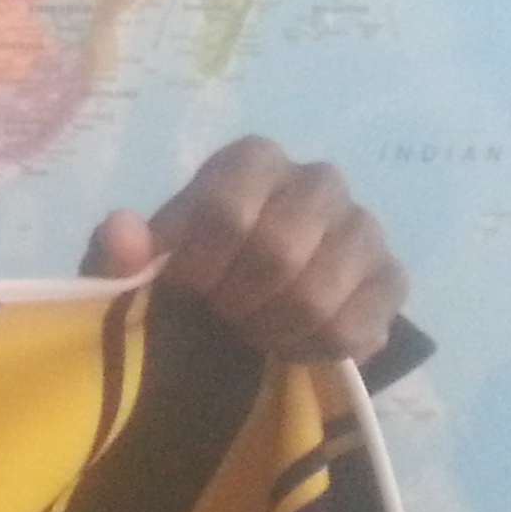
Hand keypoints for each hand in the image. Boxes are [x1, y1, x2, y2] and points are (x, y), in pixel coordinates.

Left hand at [82, 136, 404, 364]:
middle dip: (237, 301)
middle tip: (220, 317)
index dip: (199, 262)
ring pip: (318, 293)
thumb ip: (119, 249)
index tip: (185, 290)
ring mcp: (364, 229)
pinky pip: (356, 327)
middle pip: (278, 250)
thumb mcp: (135, 266)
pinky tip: (291, 347)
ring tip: (252, 333)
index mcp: (253, 161)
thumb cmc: (185, 275)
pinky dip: (313, 350)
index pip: (226, 208)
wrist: (239, 311)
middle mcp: (318, 182)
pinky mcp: (391, 280)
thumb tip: (122, 230)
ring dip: (272, 329)